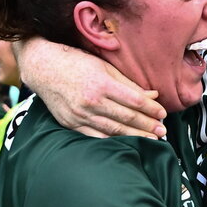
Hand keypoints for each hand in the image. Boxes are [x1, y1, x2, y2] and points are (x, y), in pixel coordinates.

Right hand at [19, 37, 167, 137]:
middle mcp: (91, 101)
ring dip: (134, 137)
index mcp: (101, 84)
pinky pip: (95, 136)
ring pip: (113, 130)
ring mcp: (80, 114)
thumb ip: (128, 83)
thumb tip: (153, 95)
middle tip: (162, 132)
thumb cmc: (76, 62)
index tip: (163, 114)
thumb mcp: (105, 66)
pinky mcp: (71, 123)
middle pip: (126, 118)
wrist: (43, 68)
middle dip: (147, 126)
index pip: (134, 100)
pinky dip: (112, 141)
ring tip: (150, 140)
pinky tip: (126, 143)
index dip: (151, 109)